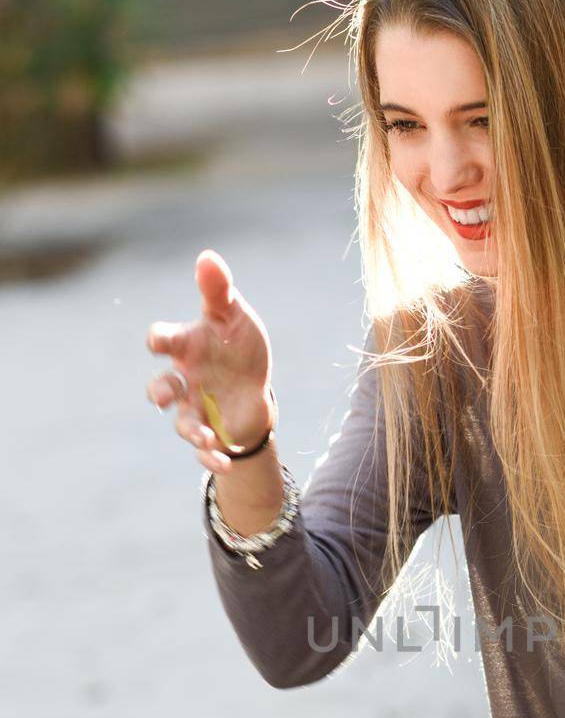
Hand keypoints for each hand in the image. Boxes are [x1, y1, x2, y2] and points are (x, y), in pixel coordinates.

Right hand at [145, 248, 274, 474]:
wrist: (252, 384)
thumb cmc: (236, 344)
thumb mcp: (233, 316)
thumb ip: (218, 291)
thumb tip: (207, 257)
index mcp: (187, 347)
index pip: (164, 340)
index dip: (158, 340)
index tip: (158, 342)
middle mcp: (185, 379)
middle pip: (161, 388)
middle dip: (160, 393)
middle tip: (164, 397)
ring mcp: (196, 407)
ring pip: (182, 423)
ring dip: (191, 431)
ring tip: (207, 436)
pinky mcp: (211, 431)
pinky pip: (204, 451)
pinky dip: (210, 459)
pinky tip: (223, 460)